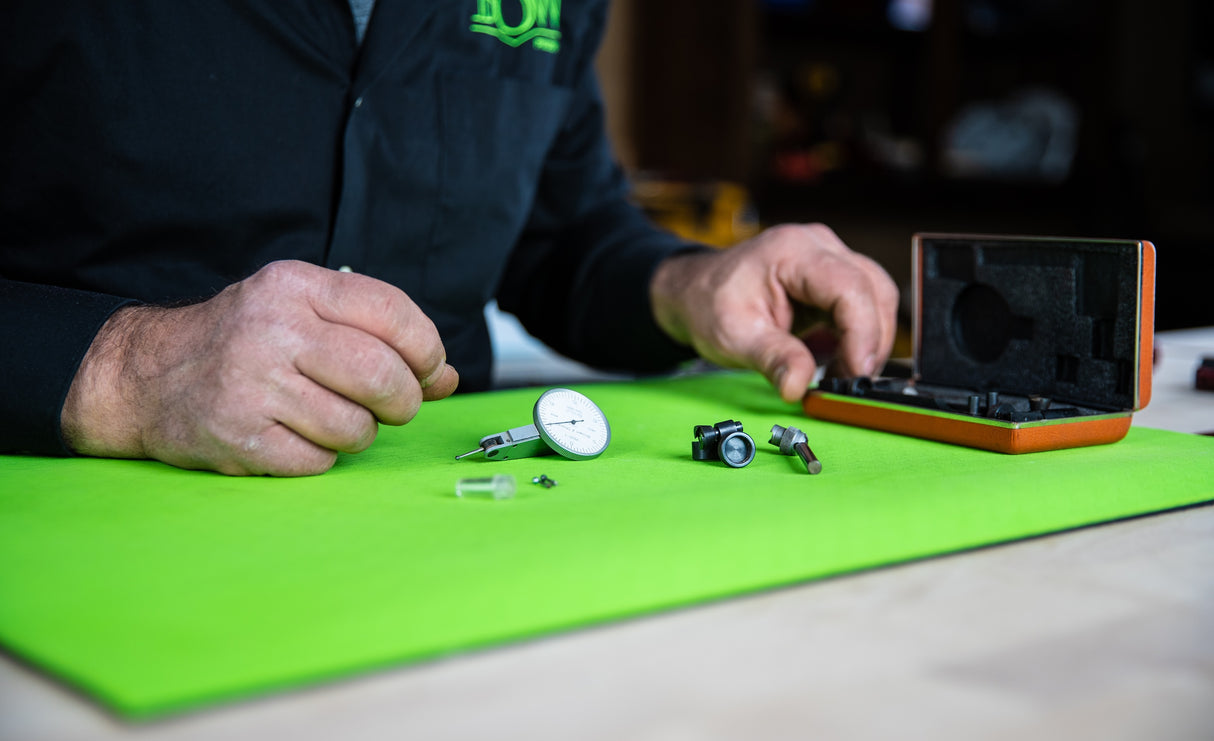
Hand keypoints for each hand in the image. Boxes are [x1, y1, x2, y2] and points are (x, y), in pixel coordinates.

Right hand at [61, 261, 458, 474]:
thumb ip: (377, 337)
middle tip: (394, 407)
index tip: (430, 371)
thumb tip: (447, 378)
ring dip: (359, 433)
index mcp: (296, 286)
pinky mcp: (238, 436)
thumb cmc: (244, 341)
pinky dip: (320, 457)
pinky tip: (296, 437)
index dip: (427, 350)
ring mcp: (253, 383)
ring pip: (355, 427)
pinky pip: (318, 461)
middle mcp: (273, 328)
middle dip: (404, 401)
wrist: (145, 375)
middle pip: (382, 375)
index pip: (393, 313)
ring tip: (332, 420)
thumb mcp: (303, 313)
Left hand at [650, 223, 898, 402]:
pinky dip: (858, 336)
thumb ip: (772, 359)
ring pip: (876, 297)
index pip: (850, 286)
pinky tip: (836, 361)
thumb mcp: (734, 336)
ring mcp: (828, 258)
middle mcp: (818, 246)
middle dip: (870, 341)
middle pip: (874, 290)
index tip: (858, 372)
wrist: (695, 292)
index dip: (863, 331)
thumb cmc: (709, 304)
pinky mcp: (831, 277)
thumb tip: (799, 387)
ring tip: (840, 376)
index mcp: (792, 251)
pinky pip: (864, 304)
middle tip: (849, 383)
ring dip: (869, 341)